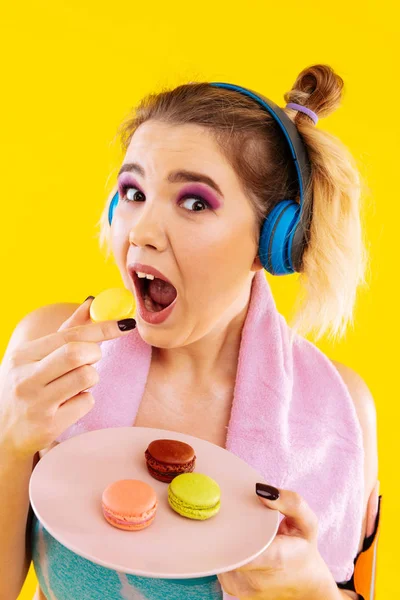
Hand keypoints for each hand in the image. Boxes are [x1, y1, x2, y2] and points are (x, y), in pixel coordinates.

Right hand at [0, 298, 135, 458]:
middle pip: (77, 353)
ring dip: (90, 378)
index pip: (69, 335)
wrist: (2, 435)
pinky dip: (84, 401)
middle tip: (91, 360)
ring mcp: (36, 404)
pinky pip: (86, 403)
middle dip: (94, 354)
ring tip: (75, 385)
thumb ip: (65, 332)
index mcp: (22, 356)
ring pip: (86, 377)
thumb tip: (91, 303)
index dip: (102, 328)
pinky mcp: (49, 426)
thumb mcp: (34, 360)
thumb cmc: (25, 390)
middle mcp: (26, 378)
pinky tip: (68, 406)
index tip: (125, 324)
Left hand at [218, 484, 336, 599]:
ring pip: (219, 555)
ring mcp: (241, 588)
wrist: (306, 586)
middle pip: (225, 548)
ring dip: (224, 540)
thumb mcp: (308, 523)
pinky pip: (220, 563)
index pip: (240, 546)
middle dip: (225, 529)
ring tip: (238, 530)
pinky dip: (225, 551)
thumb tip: (261, 490)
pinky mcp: (233, 590)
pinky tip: (237, 544)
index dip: (229, 528)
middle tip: (229, 513)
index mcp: (274, 560)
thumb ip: (292, 503)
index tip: (227, 510)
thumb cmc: (304, 550)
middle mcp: (255, 579)